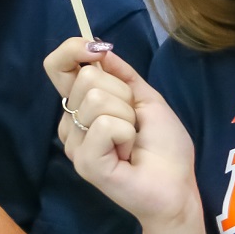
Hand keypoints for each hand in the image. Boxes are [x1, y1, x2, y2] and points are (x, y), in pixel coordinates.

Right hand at [44, 38, 198, 226]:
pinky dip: (126, 134)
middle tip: (134, 123)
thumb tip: (99, 47)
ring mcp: (75, 144)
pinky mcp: (85, 162)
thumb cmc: (163, 146)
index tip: (95, 50)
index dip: (72, 50)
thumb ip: (122, 74)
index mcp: (83, 106)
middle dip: (123, 94)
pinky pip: (104, 126)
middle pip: (87, 78)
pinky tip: (127, 154)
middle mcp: (72, 123)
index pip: (57, 67)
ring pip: (97, 100)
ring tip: (132, 141)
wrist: (177, 185)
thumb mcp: (146, 98)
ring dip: (128, 118)